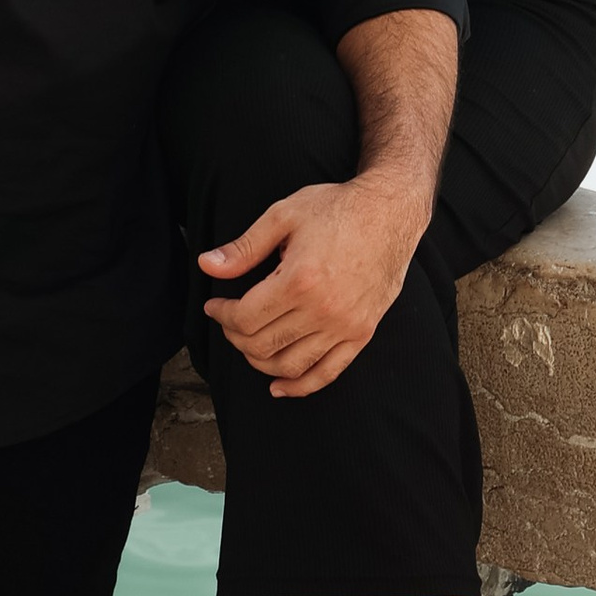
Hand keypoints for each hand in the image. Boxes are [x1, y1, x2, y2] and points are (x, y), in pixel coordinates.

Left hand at [200, 176, 423, 396]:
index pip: (245, 318)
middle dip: (236, 338)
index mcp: (299, 279)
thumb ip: (244, 247)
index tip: (214, 306)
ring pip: (290, 365)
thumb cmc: (336, 208)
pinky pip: (327, 373)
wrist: (389, 212)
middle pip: (263, 345)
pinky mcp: (362, 334)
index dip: (222, 315)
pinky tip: (279, 386)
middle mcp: (322, 310)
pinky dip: (300, 386)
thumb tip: (206, 266)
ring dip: (260, 362)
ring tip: (249, 344)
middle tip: (228, 322)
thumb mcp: (283, 215)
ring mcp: (345, 326)